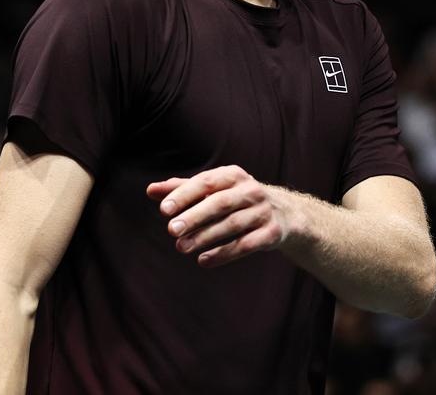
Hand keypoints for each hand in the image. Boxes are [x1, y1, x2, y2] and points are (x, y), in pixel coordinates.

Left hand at [145, 164, 294, 267]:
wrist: (284, 214)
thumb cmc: (236, 199)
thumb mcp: (214, 189)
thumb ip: (182, 189)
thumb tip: (150, 190)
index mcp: (233, 175)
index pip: (206, 182)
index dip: (185, 195)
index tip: (163, 209)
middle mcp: (250, 190)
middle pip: (219, 203)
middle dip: (194, 217)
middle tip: (171, 231)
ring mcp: (263, 212)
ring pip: (232, 225)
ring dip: (205, 237)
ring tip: (181, 248)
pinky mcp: (271, 233)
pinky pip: (245, 245)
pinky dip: (223, 253)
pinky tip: (203, 260)